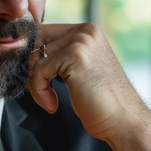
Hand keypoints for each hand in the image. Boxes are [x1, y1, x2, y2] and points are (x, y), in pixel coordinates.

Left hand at [28, 23, 150, 150]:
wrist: (124, 120)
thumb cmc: (101, 102)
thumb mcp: (80, 70)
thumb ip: (60, 56)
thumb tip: (27, 54)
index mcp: (88, 30)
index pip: (43, 33)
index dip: (33, 57)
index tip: (38, 80)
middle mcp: (85, 31)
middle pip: (36, 43)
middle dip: (32, 70)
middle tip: (42, 92)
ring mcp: (81, 41)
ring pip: (35, 58)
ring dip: (35, 84)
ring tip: (50, 100)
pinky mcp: (75, 56)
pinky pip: (39, 71)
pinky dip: (39, 91)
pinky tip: (52, 104)